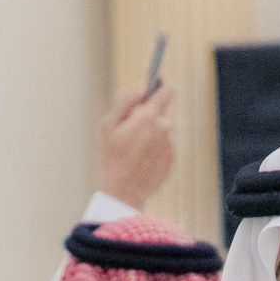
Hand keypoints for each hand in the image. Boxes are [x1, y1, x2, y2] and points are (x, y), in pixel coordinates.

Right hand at [96, 85, 175, 208]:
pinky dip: (154, 150)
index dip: (160, 88)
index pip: (167, 92)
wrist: (122, 192)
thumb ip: (125, 101)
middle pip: (161, 113)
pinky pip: (163, 147)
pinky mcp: (171, 159)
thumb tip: (142, 89)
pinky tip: (140, 160)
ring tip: (134, 150)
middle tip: (131, 131)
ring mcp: (169, 145)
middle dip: (148, 117)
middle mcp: (164, 129)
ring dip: (151, 135)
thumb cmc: (111, 157)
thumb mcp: (108, 125)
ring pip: (162, 131)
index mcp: (149, 117)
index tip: (155, 88)